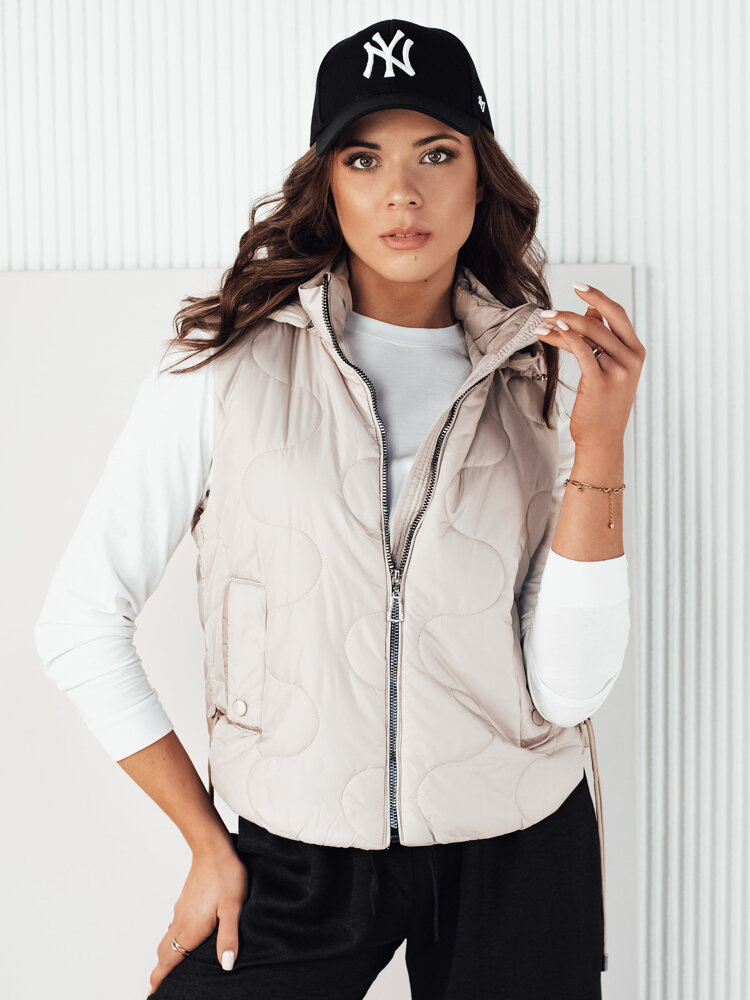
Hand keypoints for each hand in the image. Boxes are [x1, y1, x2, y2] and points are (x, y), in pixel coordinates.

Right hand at [147, 841, 248, 994]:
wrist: (213, 848)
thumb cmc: (225, 876)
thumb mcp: (232, 908)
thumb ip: (228, 937)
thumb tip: (226, 965)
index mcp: (189, 928)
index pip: (168, 959)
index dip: (159, 977)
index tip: (152, 992)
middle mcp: (181, 921)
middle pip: (164, 952)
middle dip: (160, 970)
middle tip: (158, 984)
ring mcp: (181, 910)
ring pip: (168, 938)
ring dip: (166, 954)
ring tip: (170, 966)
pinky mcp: (185, 901)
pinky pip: (174, 926)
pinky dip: (173, 939)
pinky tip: (184, 937)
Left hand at [534, 284, 645, 451]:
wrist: (603, 440)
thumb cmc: (602, 404)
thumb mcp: (608, 369)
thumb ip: (602, 341)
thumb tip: (590, 311)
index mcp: (636, 351)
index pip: (618, 314)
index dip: (598, 297)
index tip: (578, 285)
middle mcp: (631, 358)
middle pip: (602, 320)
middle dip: (574, 308)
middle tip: (548, 308)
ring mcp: (618, 370)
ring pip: (588, 335)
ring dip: (561, 325)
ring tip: (541, 323)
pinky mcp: (600, 381)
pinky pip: (582, 351)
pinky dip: (566, 338)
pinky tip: (551, 332)